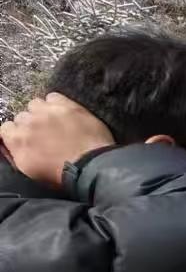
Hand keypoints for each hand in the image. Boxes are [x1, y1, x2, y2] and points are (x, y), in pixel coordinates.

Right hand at [0, 94, 114, 189]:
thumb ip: (16, 152)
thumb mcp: (29, 170)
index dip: (16, 133)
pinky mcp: (66, 105)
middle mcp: (28, 123)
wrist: (91, 165)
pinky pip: (53, 96)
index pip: (5, 128)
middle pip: (22, 116)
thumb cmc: (60, 174)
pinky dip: (56, 103)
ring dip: (42, 111)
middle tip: (45, 133)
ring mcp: (47, 112)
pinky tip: (64, 112)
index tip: (27, 138)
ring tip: (55, 122)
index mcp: (17, 140)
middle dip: (30, 124)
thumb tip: (10, 143)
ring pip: (35, 104)